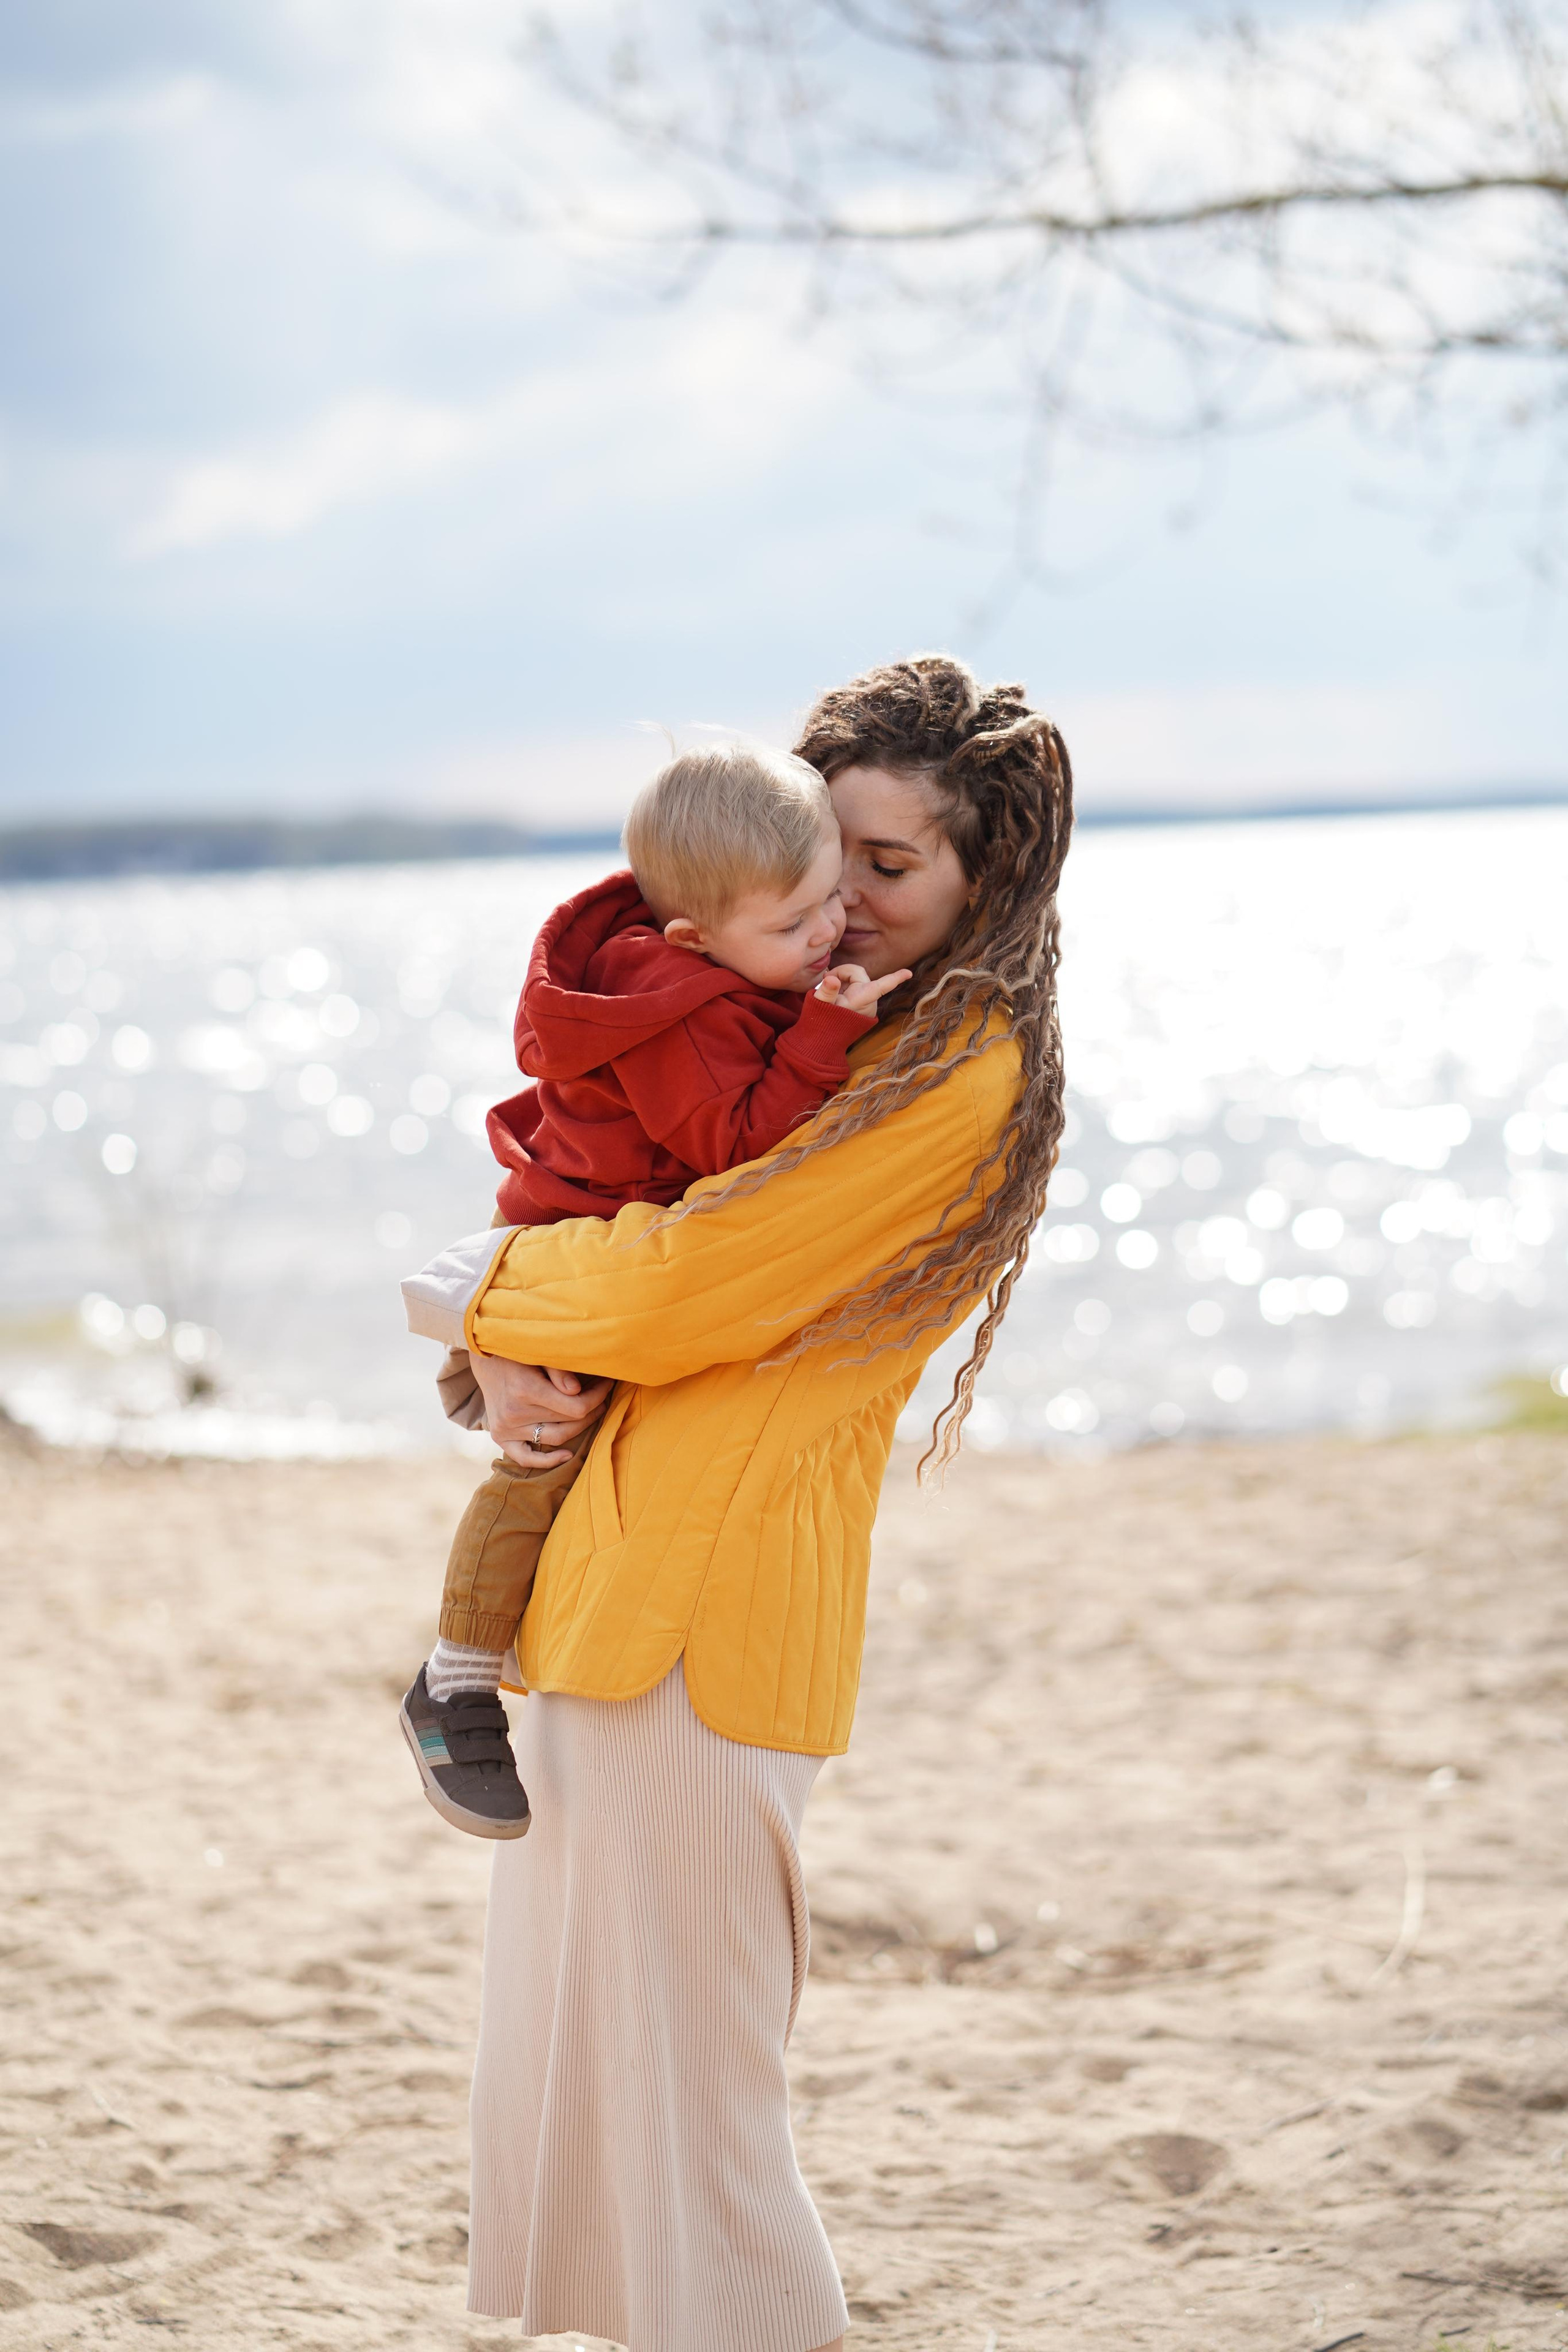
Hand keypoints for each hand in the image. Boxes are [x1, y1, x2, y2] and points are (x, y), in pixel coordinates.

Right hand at [469, 1351, 611, 1469]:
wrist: (485, 1358)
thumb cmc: (517, 1351)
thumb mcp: (538, 1352)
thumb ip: (558, 1370)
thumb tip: (577, 1391)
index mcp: (525, 1390)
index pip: (575, 1406)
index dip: (597, 1397)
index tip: (606, 1384)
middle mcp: (514, 1412)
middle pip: (568, 1421)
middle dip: (592, 1408)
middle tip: (603, 1395)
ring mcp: (506, 1428)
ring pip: (555, 1438)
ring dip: (580, 1428)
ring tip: (591, 1413)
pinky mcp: (499, 1435)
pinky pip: (525, 1457)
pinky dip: (547, 1461)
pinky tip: (567, 1455)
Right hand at [814, 961, 912, 1017]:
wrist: (825, 1038)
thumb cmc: (823, 1022)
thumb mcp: (821, 1006)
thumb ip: (826, 991)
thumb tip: (831, 979)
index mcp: (861, 1000)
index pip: (881, 987)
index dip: (895, 978)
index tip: (909, 973)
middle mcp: (868, 1000)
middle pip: (858, 973)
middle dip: (841, 973)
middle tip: (826, 981)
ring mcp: (866, 1001)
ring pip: (856, 978)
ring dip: (842, 980)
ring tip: (830, 991)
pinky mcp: (863, 1001)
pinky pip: (855, 985)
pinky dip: (844, 985)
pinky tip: (836, 994)